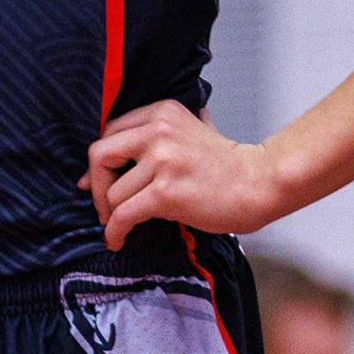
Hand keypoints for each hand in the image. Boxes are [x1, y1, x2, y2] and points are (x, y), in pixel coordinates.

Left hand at [82, 102, 276, 251]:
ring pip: (113, 194)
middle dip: (96, 187)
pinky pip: (123, 216)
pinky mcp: (165, 192)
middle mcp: (158, 131)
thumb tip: (109, 155)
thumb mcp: (191, 129)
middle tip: (105, 207)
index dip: (98, 163)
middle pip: (99, 156)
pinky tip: (117, 240)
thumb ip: (156, 133)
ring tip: (122, 226)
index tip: (96, 182)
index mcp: (161, 113)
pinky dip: (114, 232)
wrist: (258, 183)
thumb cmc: (225, 165)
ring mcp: (162, 161)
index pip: (108, 132)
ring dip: (113, 216)